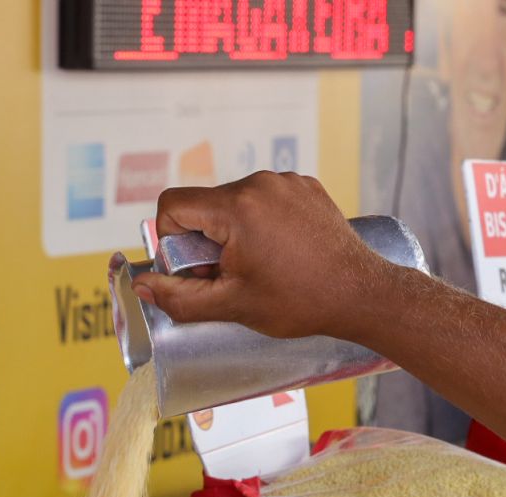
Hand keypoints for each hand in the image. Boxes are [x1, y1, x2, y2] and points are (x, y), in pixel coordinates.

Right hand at [132, 172, 393, 340]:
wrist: (362, 294)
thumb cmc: (300, 301)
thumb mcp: (231, 305)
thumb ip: (179, 297)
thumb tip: (143, 286)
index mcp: (237, 207)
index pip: (173, 204)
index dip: (170, 238)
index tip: (193, 267)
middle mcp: (260, 183)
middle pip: (205, 205)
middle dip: (206, 240)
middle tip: (230, 276)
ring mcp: (286, 182)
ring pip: (235, 202)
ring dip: (234, 232)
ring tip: (261, 266)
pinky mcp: (306, 186)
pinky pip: (266, 199)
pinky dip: (263, 223)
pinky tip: (282, 252)